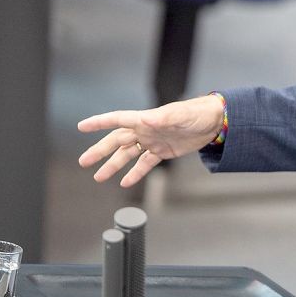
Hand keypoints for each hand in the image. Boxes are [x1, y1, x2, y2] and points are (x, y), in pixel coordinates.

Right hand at [77, 95, 223, 186]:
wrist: (214, 122)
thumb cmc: (197, 113)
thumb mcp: (180, 115)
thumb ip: (162, 118)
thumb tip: (145, 119)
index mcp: (146, 119)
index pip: (117, 120)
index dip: (99, 122)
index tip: (82, 126)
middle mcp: (146, 130)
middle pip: (117, 141)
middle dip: (100, 151)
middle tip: (84, 162)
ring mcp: (153, 141)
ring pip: (128, 155)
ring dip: (113, 165)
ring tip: (99, 177)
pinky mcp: (163, 151)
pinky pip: (145, 164)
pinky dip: (135, 173)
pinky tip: (125, 182)